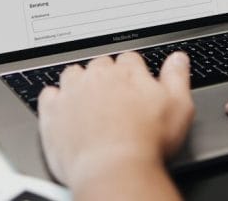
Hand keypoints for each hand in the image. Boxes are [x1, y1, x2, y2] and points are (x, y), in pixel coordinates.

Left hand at [38, 51, 193, 197]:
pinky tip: (64, 109)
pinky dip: (56, 99)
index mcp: (127, 73)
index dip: (133, 72)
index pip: (129, 59)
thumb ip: (177, 77)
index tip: (134, 84)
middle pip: (100, 64)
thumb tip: (178, 59)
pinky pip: (49, 94)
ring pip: (73, 74)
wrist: (114, 169)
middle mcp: (98, 77)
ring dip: (80, 82)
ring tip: (88, 100)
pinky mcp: (53, 112)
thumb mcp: (179, 107)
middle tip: (114, 97)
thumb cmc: (146, 142)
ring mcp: (72, 92)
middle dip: (107, 76)